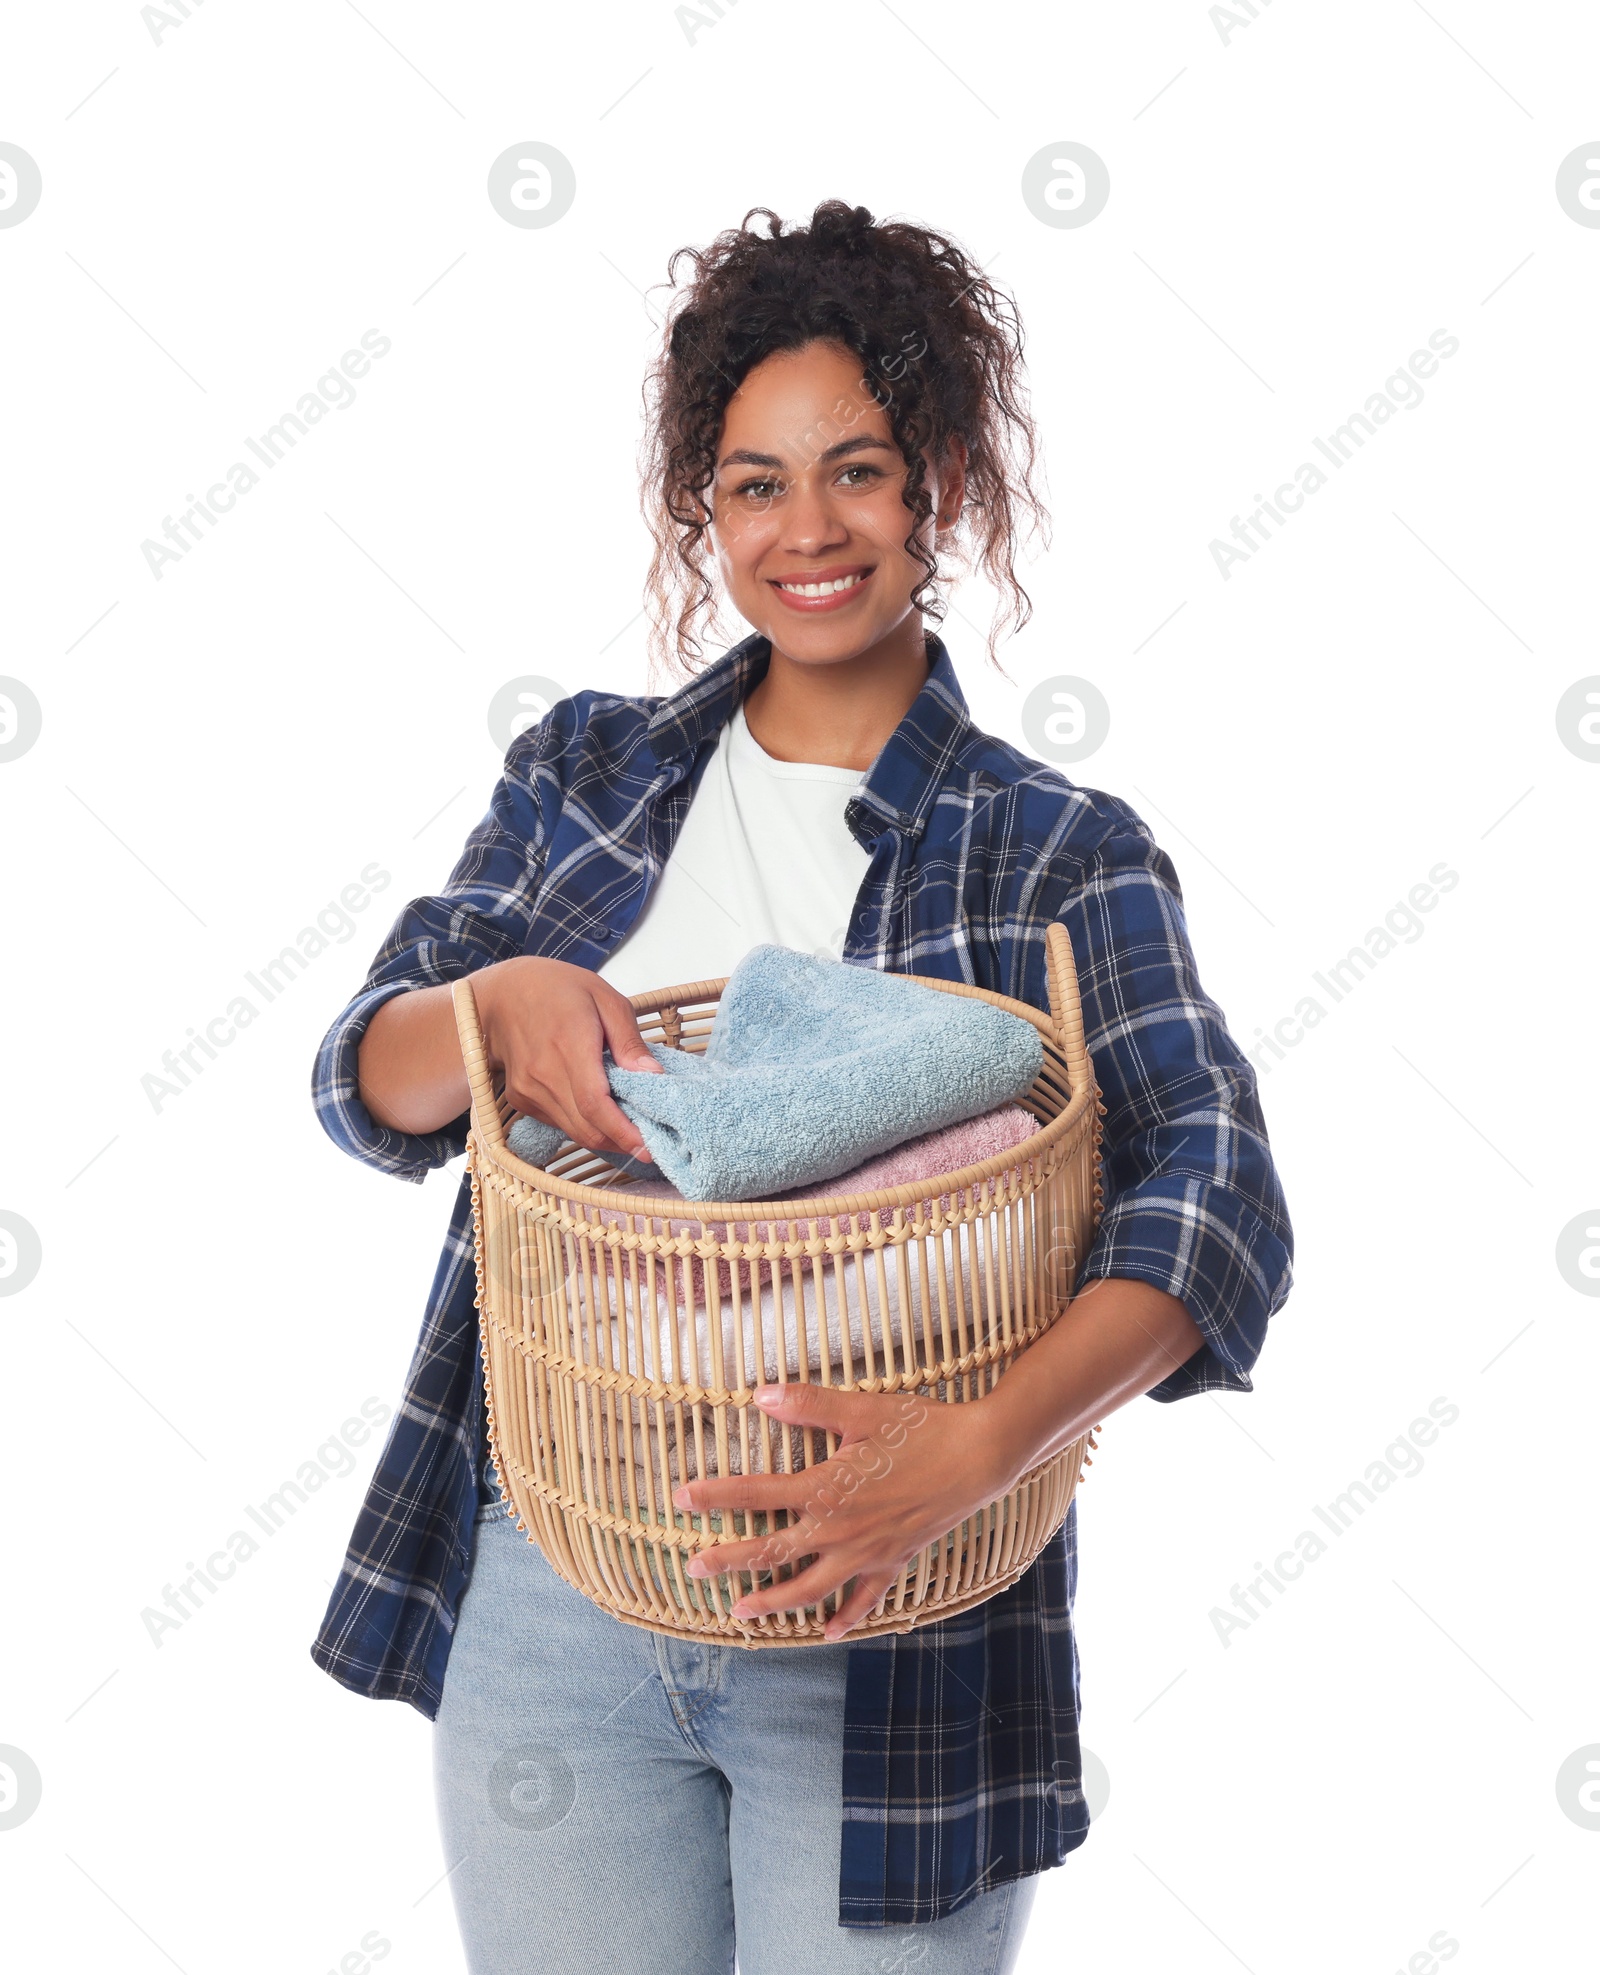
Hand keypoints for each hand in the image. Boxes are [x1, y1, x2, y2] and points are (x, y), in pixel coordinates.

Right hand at [475, 956, 661, 1164]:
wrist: (504, 993)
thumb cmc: (558, 989)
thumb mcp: (605, 999)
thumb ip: (629, 1041)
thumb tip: (653, 1075)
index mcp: (569, 1044)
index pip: (595, 1103)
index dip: (623, 1131)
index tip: (648, 1145)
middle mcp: (543, 1073)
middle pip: (586, 1126)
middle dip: (620, 1142)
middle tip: (648, 1144)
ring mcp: (528, 1089)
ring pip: (573, 1130)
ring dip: (603, 1136)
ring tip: (628, 1128)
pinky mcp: (521, 1098)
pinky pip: (558, 1122)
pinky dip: (582, 1124)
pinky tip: (598, 1112)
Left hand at [672, 1383, 1013, 1639]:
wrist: (979, 1457)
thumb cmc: (920, 1428)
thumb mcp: (861, 1409)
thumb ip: (807, 1405)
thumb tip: (758, 1395)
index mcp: (826, 1488)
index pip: (756, 1494)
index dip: (716, 1497)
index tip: (681, 1499)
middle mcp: (840, 1529)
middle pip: (772, 1553)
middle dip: (728, 1561)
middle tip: (692, 1568)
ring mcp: (866, 1552)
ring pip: (810, 1589)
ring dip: (773, 1603)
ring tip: (740, 1612)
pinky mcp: (893, 1561)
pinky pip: (864, 1599)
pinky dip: (844, 1618)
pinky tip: (827, 1633)